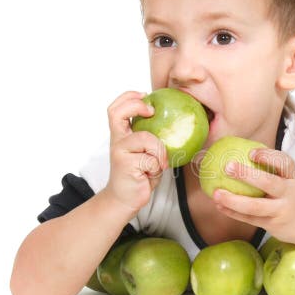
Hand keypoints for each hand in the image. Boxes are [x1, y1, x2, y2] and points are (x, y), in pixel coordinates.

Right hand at [101, 91, 167, 215]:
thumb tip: (178, 123)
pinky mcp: (125, 164)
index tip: (145, 96)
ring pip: (148, 139)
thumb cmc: (140, 174)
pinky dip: (156, 167)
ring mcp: (120, 151)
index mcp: (122, 135)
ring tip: (156, 164)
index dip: (129, 97)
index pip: (116, 109)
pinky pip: (152, 159)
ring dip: (159, 153)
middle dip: (136, 106)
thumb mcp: (148, 153)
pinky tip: (149, 175)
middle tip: (152, 112)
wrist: (126, 199)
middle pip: (117, 113)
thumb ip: (153, 138)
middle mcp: (117, 140)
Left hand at [211, 148, 294, 246]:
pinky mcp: (273, 225)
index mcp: (293, 177)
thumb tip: (240, 150)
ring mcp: (281, 210)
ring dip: (233, 200)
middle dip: (247, 175)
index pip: (284, 163)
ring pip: (255, 206)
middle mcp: (289, 193)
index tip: (251, 152)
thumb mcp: (291, 178)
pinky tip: (220, 206)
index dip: (268, 157)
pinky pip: (250, 219)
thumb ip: (272, 168)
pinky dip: (233, 213)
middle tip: (227, 166)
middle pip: (269, 183)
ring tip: (216, 193)